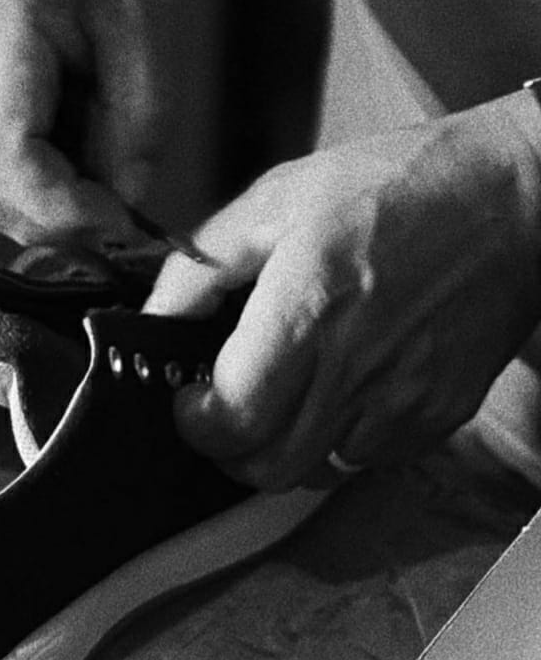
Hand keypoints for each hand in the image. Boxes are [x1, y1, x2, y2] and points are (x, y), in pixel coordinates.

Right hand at [0, 0, 180, 244]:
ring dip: (49, 210)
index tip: (117, 219)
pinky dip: (42, 189)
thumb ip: (139, 124)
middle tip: (116, 214)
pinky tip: (80, 161)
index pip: (7, 162)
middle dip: (57, 222)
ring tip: (102, 181)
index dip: (64, 209)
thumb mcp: (143, 25)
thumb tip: (127, 203)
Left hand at [145, 92, 540, 489]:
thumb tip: (155, 316)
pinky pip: (367, 460)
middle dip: (231, 451)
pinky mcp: (437, 416)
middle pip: (264, 468)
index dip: (198, 424)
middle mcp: (353, 367)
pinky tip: (345, 392)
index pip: (231, 420)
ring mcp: (400, 400)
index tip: (193, 402)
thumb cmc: (401, 185)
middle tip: (229, 412)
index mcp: (308, 309)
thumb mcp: (282, 197)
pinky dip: (342, 441)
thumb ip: (205, 264)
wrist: (519, 196)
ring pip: (314, 473)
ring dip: (286, 448)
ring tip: (290, 399)